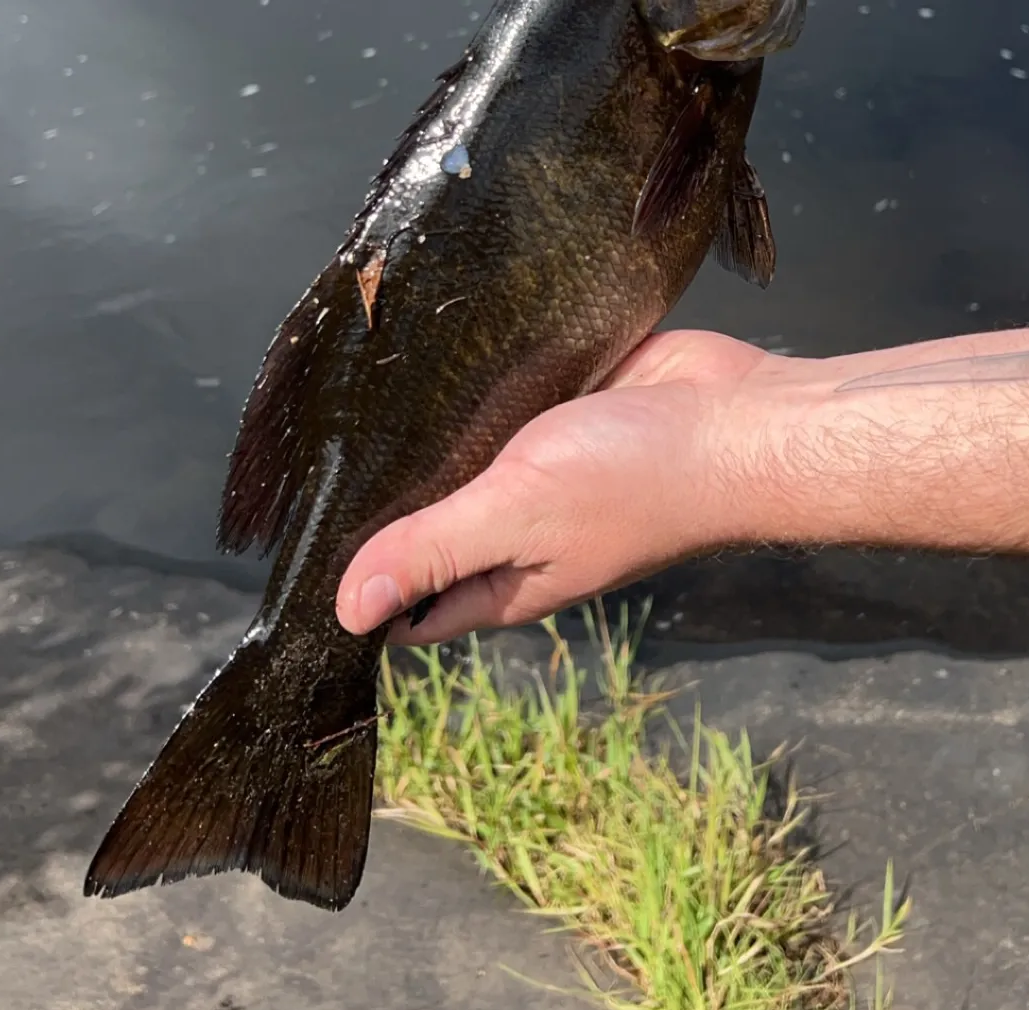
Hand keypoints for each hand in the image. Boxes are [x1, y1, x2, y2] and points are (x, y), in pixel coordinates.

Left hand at [335, 329, 776, 643]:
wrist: (734, 420)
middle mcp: (513, 538)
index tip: (295, 570)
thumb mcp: (518, 515)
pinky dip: (458, 406)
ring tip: (336, 419)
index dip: (358, 599)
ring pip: (452, 475)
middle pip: (424, 541)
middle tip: (300, 479)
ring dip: (413, 456)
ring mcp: (532, 480)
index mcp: (502, 581)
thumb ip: (433, 552)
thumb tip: (347, 613)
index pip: (410, 611)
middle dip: (375, 519)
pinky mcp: (549, 423)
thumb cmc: (637, 481)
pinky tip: (411, 377)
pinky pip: (488, 422)